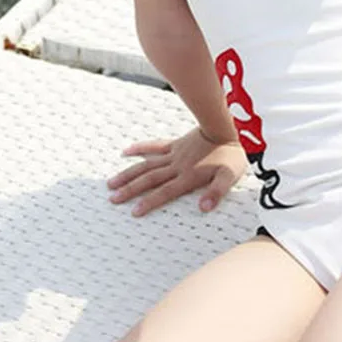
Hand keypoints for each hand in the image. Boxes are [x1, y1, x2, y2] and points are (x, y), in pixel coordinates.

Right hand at [107, 127, 247, 217]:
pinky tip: (126, 152)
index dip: (149, 202)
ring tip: (111, 182)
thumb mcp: (228, 177)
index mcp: (188, 177)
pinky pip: (153, 146)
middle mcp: (176, 167)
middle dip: (130, 190)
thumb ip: (216, 192)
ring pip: (146, 165)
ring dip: (128, 174)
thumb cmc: (229, 156)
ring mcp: (173, 155)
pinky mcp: (174, 145)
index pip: (164, 192)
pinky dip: (139, 149)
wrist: (226, 130)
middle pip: (149, 179)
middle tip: (113, 198)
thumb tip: (204, 208)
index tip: (134, 211)